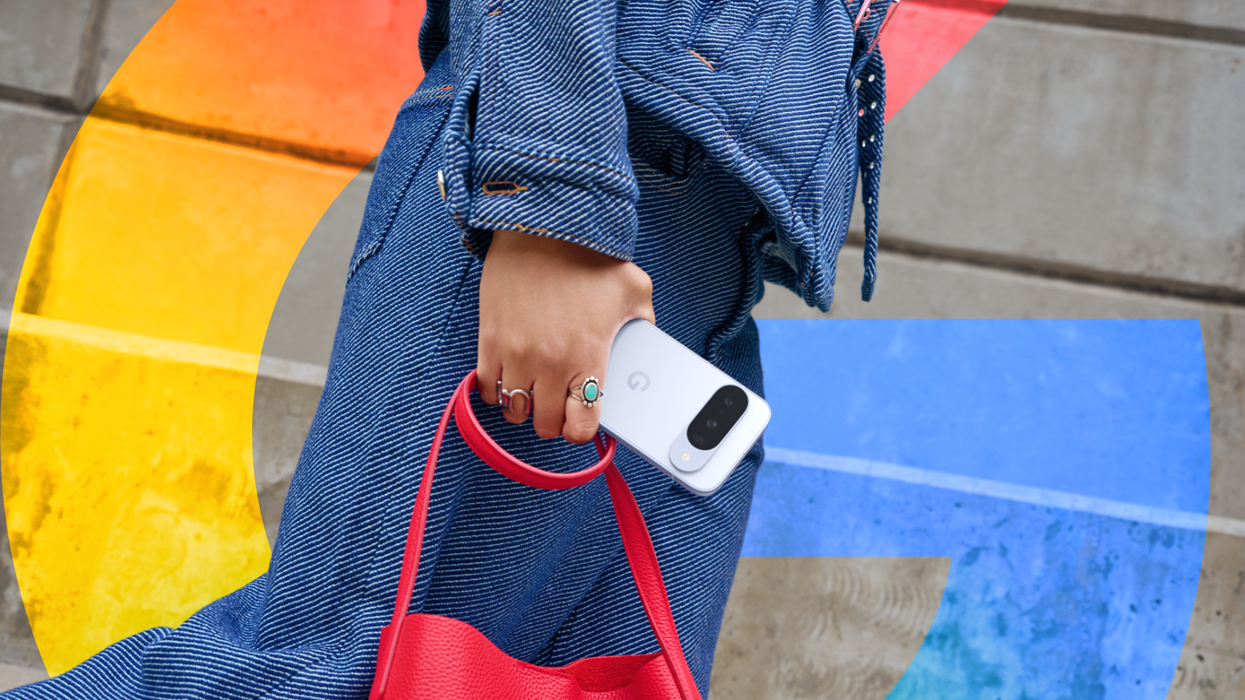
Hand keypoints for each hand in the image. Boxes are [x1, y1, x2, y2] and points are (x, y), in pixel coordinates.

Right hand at [477, 230, 654, 442]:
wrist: (540, 226)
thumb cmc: (587, 257)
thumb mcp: (633, 290)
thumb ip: (645, 326)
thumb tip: (648, 348)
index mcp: (588, 357)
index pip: (580, 425)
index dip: (582, 429)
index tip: (582, 419)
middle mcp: (549, 363)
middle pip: (546, 426)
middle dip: (555, 420)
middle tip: (560, 402)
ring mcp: (515, 355)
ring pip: (514, 411)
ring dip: (526, 406)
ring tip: (536, 388)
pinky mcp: (489, 341)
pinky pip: (487, 388)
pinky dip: (498, 390)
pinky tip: (512, 375)